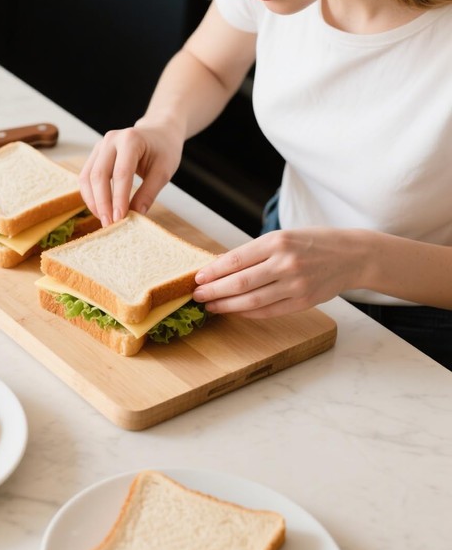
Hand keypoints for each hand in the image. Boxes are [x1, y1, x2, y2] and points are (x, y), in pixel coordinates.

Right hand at [79, 124, 183, 226]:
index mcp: (130, 139)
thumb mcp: (164, 171)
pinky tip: (100, 209)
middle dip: (102, 203)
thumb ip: (149, 192)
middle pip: (99, 175)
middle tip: (109, 224)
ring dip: (93, 201)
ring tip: (104, 219)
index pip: (121, 173)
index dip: (118, 198)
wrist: (158, 133)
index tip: (120, 219)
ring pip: (87, 177)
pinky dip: (91, 195)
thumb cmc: (164, 150)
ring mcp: (99, 146)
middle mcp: (111, 140)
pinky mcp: (95, 155)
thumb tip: (136, 215)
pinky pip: (86, 177)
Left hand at [192, 228, 360, 317]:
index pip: (235, 259)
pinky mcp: (303, 302)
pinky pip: (268, 311)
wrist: (352, 255)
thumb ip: (253, 252)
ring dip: (226, 305)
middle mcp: (285, 263)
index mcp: (277, 242)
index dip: (213, 272)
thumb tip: (219, 264)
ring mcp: (295, 285)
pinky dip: (247, 313)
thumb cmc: (312, 243)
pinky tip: (234, 311)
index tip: (197, 278)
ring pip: (252, 301)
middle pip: (240, 283)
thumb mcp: (282, 237)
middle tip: (197, 296)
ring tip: (211, 306)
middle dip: (214, 291)